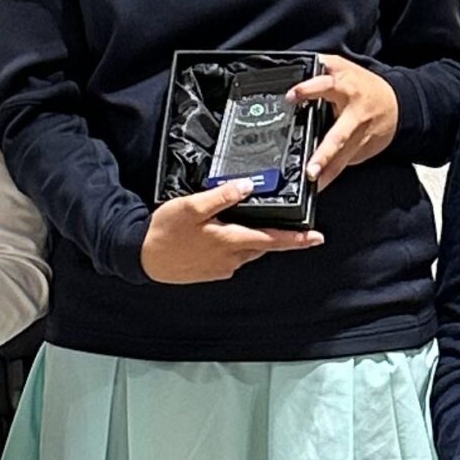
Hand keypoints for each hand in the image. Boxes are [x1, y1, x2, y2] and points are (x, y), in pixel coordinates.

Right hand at [141, 179, 322, 283]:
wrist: (143, 258)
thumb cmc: (165, 232)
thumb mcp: (191, 206)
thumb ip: (221, 197)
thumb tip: (246, 187)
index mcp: (230, 240)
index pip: (272, 240)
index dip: (296, 239)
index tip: (316, 238)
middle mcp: (231, 258)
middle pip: (263, 244)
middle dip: (277, 235)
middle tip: (289, 223)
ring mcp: (222, 268)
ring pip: (249, 250)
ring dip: (253, 238)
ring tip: (246, 222)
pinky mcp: (213, 272)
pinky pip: (234, 257)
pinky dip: (236, 244)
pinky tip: (222, 234)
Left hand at [292, 55, 401, 188]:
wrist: (398, 106)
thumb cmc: (364, 86)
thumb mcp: (344, 69)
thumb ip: (322, 68)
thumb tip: (295, 68)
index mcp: (346, 88)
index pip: (327, 85)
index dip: (309, 89)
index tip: (292, 96)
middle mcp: (353, 114)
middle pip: (338, 135)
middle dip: (325, 152)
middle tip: (311, 167)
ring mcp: (358, 137)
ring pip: (342, 156)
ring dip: (328, 171)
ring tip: (314, 183)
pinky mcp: (360, 151)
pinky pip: (342, 164)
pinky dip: (330, 176)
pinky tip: (319, 186)